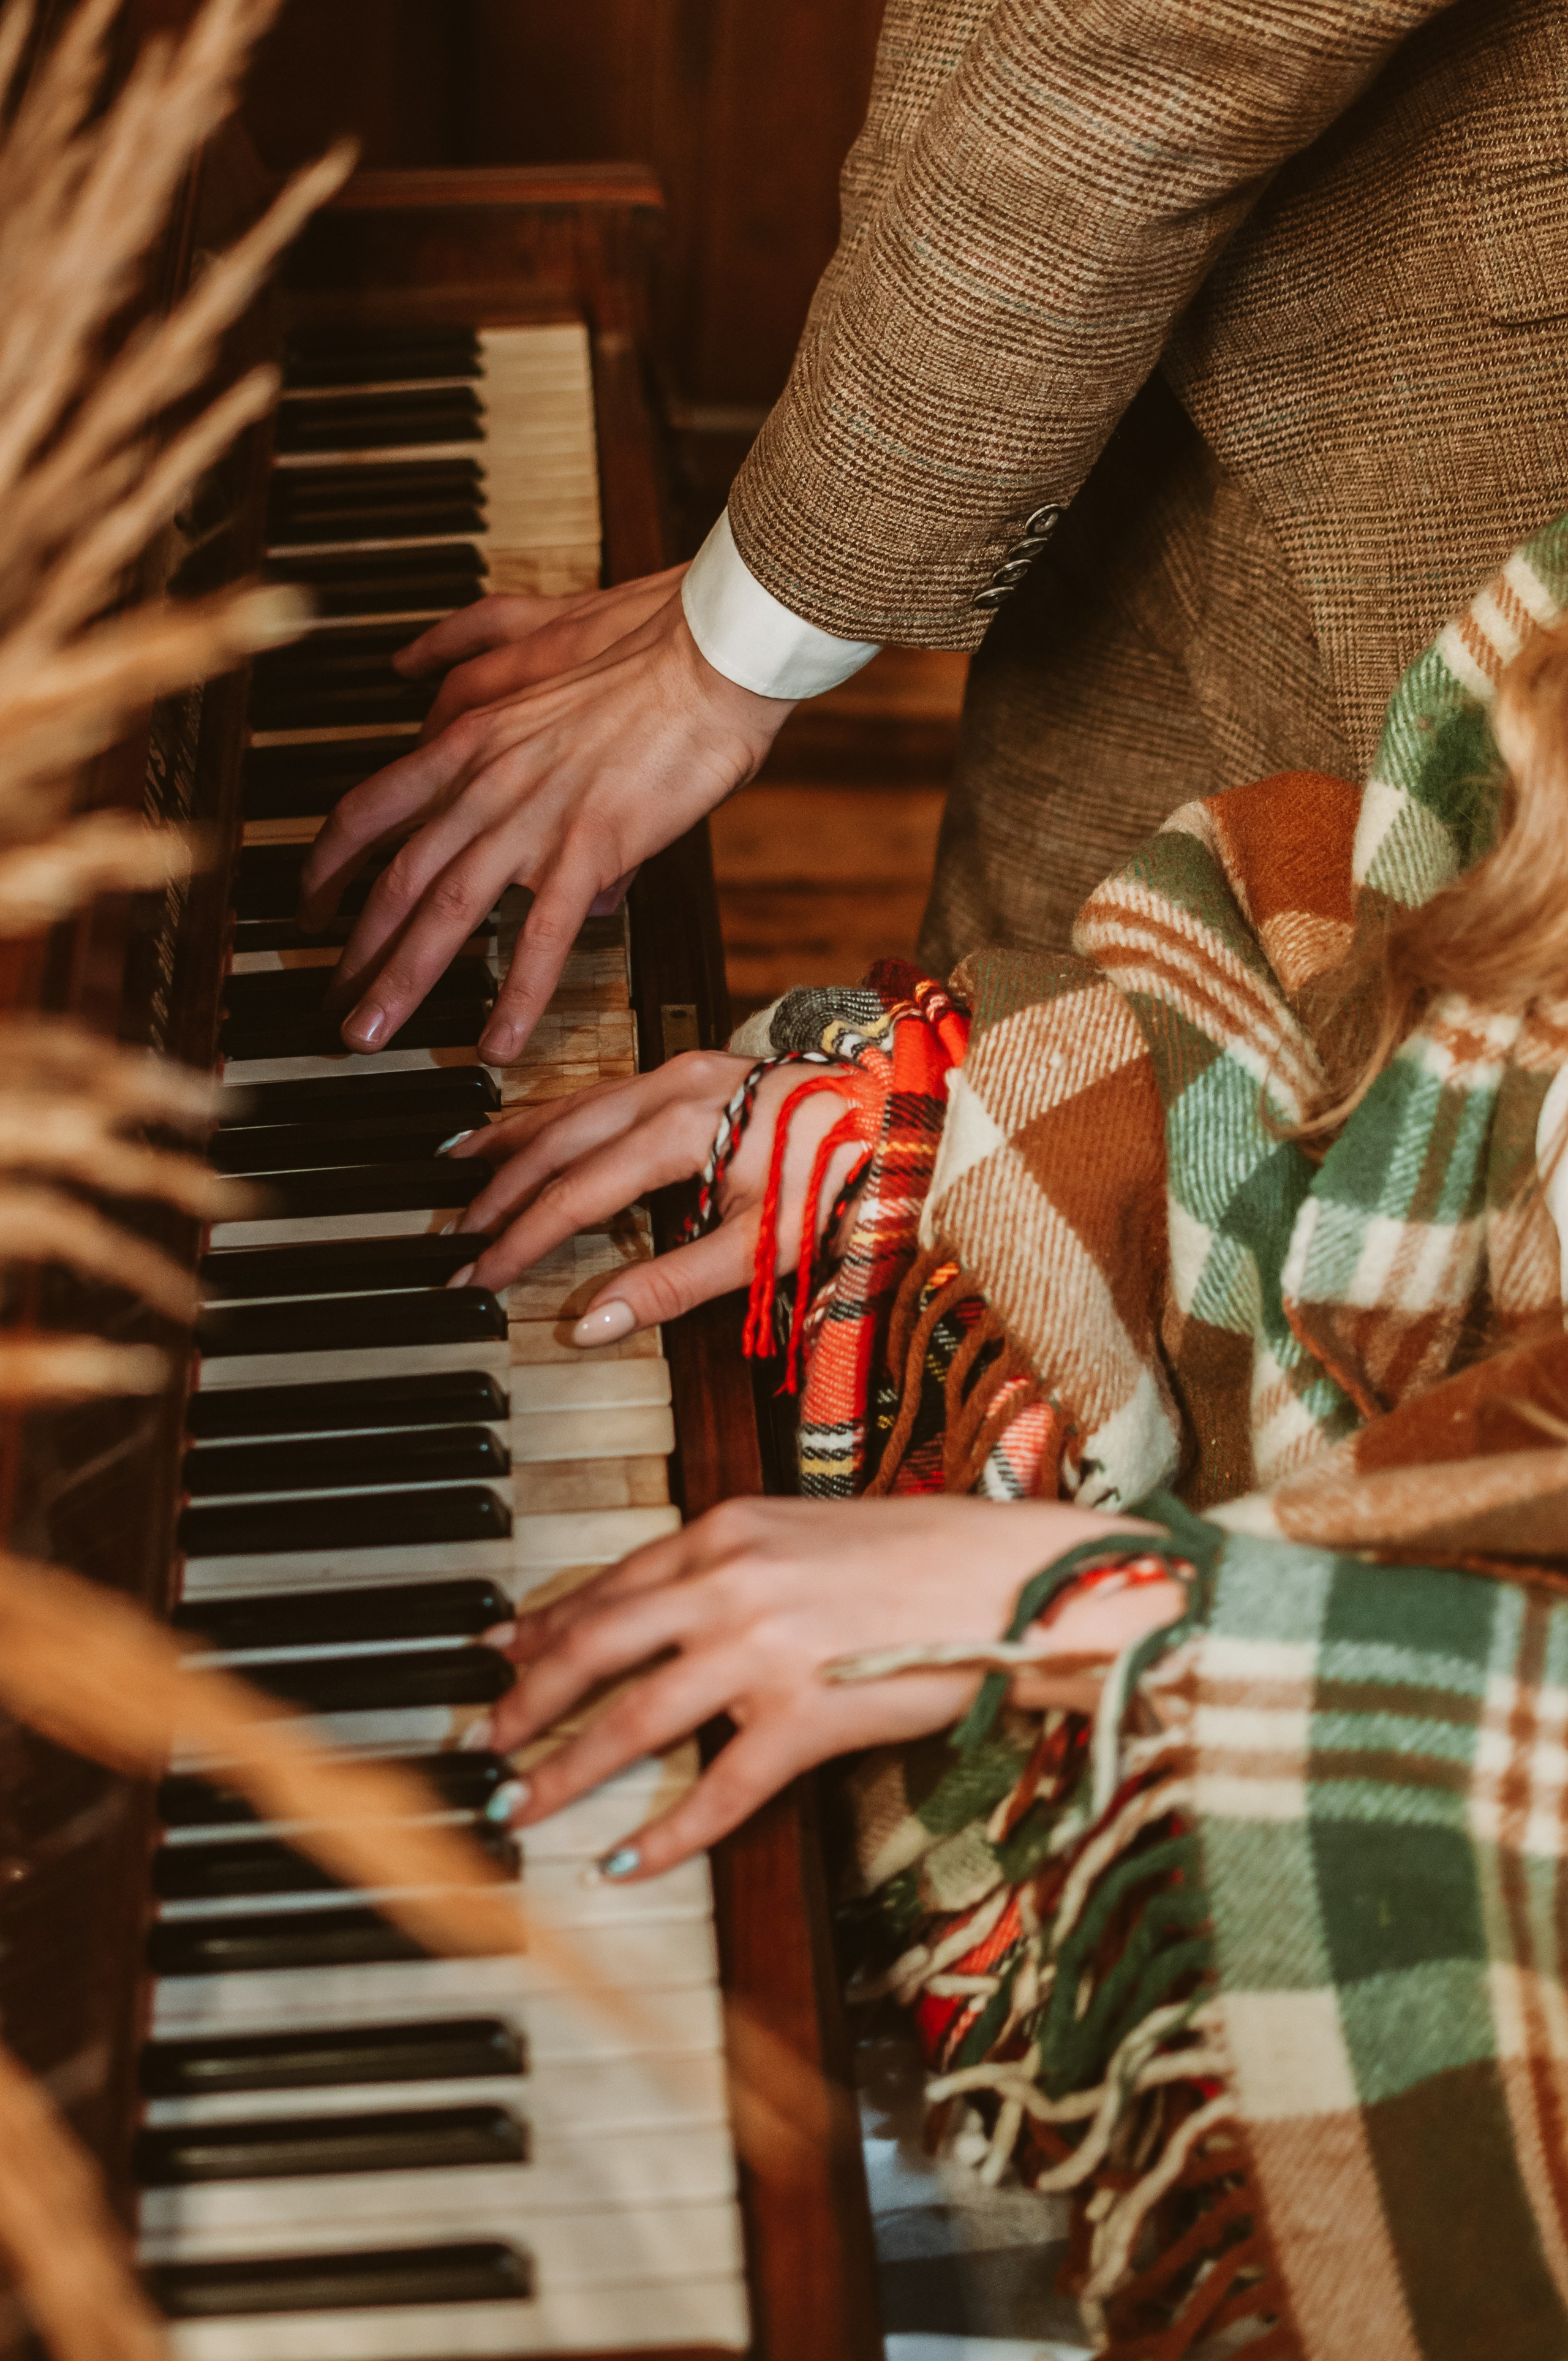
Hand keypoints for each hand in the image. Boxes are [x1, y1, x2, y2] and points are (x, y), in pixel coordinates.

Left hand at [297, 584, 792, 1063]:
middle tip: (330, 1000)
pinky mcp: (591, 847)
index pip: (369, 810)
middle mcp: (485, 782)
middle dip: (354, 951)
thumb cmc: (644, 639)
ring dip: (401, 981)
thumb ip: (493, 680)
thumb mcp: (541, 645)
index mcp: (469, 736)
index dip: (328, 866)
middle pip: (395, 879)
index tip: (311, 905)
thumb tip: (444, 698)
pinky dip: (517, 997)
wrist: (711, 648)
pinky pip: (544, 938)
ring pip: (446, 913)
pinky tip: (499, 1044)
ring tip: (370, 1033)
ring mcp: (533, 818)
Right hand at [443, 1051, 872, 1335]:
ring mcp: (681, 1070)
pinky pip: (602, 1090)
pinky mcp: (695, 1069)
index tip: (478, 1275)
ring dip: (515, 1140)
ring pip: (572, 1104)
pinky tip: (534, 1130)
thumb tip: (590, 1324)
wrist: (903, 1116)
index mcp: (679, 1129)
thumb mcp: (760, 1248)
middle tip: (454, 1232)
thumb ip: (669, 1284)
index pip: (574, 1192)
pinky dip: (556, 1114)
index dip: (520, 1238)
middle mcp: (669, 1087)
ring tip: (462, 1170)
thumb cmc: (841, 1181)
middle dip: (499, 1188)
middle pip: (557, 1139)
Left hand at [477, 1496, 1175, 1877]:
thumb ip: (746, 1562)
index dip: (547, 1624)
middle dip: (528, 1698)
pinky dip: (664, 1833)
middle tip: (486, 1737)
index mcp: (733, 1527)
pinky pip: (718, 1789)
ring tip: (520, 1803)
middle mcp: (732, 1579)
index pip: (612, 1581)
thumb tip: (686, 1602)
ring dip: (566, 1767)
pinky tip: (625, 1861)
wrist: (1021, 1580)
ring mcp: (764, 1648)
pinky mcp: (808, 1713)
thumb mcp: (819, 1533)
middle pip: (596, 1647)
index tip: (500, 1652)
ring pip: (634, 1718)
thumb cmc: (935, 1556)